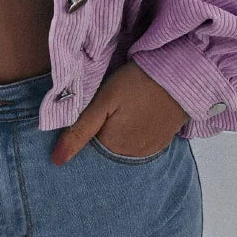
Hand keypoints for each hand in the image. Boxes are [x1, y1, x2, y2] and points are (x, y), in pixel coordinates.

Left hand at [51, 61, 187, 165]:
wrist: (180, 74)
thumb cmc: (136, 83)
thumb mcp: (103, 102)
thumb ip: (79, 131)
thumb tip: (56, 161)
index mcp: (112, 147)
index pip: (86, 147)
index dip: (83, 130)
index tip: (89, 112)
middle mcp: (131, 156)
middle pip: (105, 147)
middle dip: (101, 132)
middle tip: (110, 107)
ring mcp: (149, 150)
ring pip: (122, 145)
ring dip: (119, 132)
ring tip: (124, 109)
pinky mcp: (163, 141)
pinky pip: (140, 143)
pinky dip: (135, 132)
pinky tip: (137, 115)